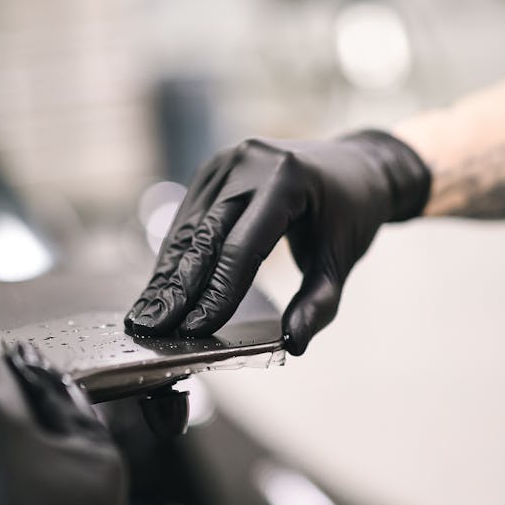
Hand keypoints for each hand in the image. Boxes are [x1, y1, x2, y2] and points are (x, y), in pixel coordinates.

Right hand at [125, 131, 430, 354]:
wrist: (354, 167)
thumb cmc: (350, 215)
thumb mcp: (342, 260)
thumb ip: (319, 303)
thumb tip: (293, 344)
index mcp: (286, 178)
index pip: (244, 245)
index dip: (219, 291)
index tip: (198, 329)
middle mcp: (250, 161)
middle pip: (207, 234)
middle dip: (180, 287)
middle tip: (157, 328)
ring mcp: (227, 161)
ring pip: (189, 226)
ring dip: (167, 274)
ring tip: (149, 315)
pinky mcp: (213, 169)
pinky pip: (189, 216)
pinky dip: (174, 254)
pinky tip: (160, 287)